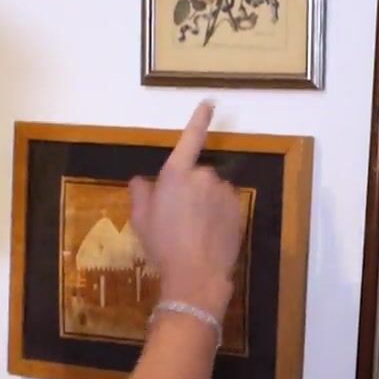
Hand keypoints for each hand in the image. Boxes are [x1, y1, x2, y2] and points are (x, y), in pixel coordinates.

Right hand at [129, 101, 242, 316]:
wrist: (196, 274)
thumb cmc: (163, 245)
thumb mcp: (140, 219)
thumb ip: (141, 193)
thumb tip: (142, 180)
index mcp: (176, 173)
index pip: (190, 138)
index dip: (199, 120)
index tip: (209, 104)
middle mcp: (203, 175)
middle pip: (196, 176)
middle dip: (189, 190)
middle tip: (177, 218)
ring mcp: (224, 191)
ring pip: (212, 192)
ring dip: (205, 203)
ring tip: (193, 231)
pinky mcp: (238, 208)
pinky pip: (225, 206)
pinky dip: (218, 215)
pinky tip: (208, 235)